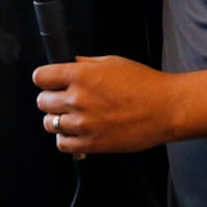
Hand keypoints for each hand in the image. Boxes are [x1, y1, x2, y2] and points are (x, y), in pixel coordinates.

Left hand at [33, 55, 174, 155]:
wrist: (166, 108)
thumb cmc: (144, 83)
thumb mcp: (112, 62)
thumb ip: (85, 64)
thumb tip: (67, 65)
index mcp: (81, 75)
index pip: (41, 77)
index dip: (45, 79)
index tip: (51, 82)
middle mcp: (77, 99)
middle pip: (42, 101)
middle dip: (51, 99)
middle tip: (65, 99)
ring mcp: (83, 123)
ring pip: (49, 123)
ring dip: (57, 119)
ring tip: (72, 116)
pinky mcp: (91, 143)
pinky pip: (62, 144)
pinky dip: (66, 138)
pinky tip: (77, 131)